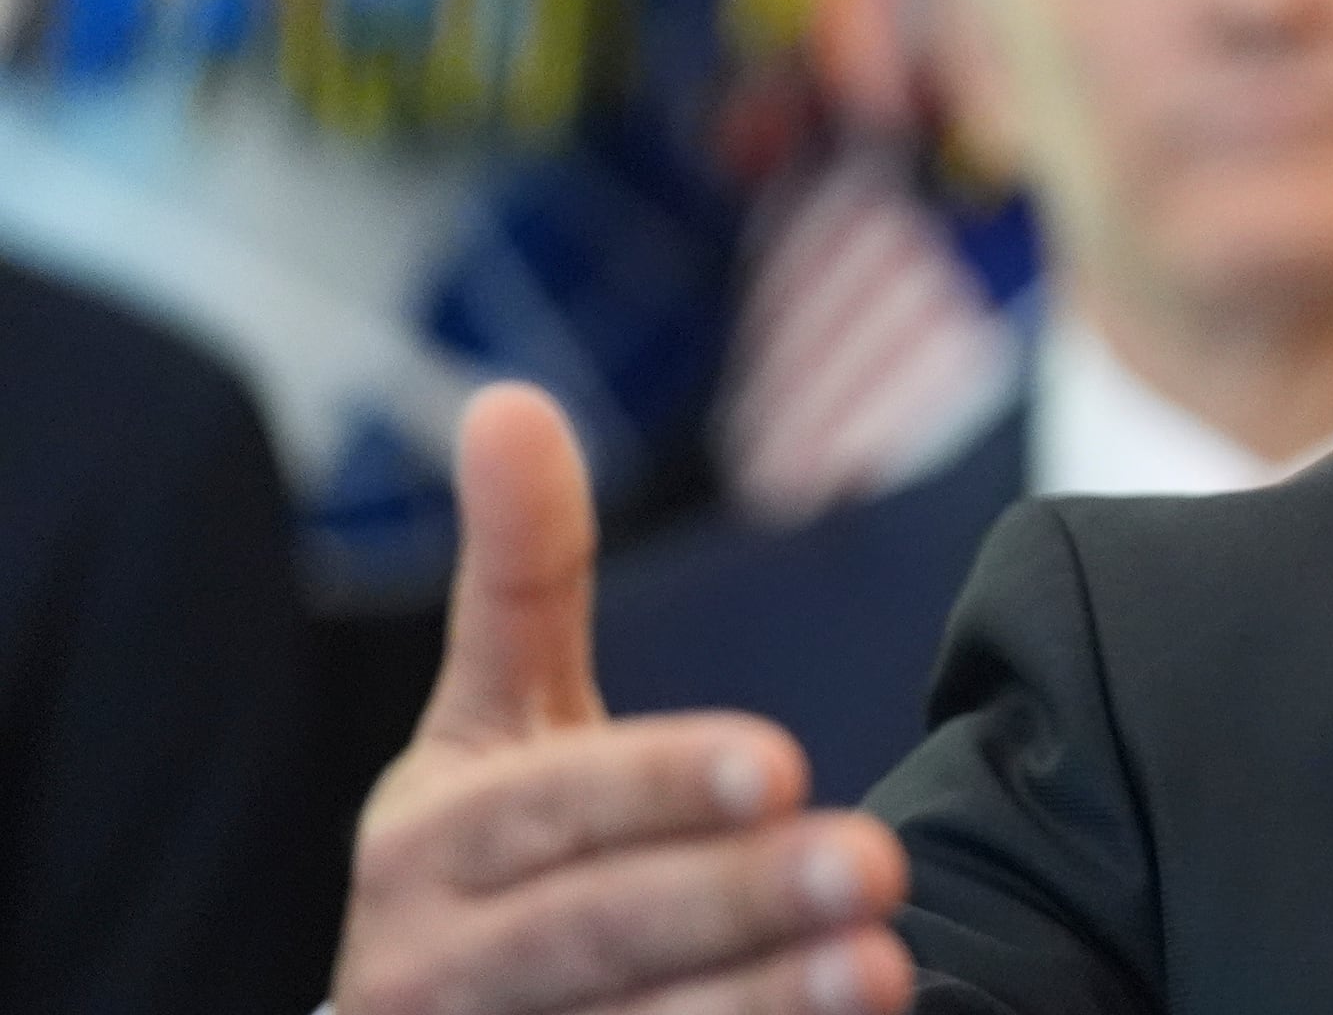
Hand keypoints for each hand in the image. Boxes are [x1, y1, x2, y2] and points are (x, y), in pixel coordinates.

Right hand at [331, 385, 913, 1014]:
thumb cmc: (500, 853)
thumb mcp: (498, 716)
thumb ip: (521, 574)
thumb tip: (507, 397)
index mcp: (427, 844)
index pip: (552, 808)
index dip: (659, 786)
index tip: (782, 759)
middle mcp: (434, 969)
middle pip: (596, 931)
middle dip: (737, 902)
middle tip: (879, 861)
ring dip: (760, 1008)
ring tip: (887, 969)